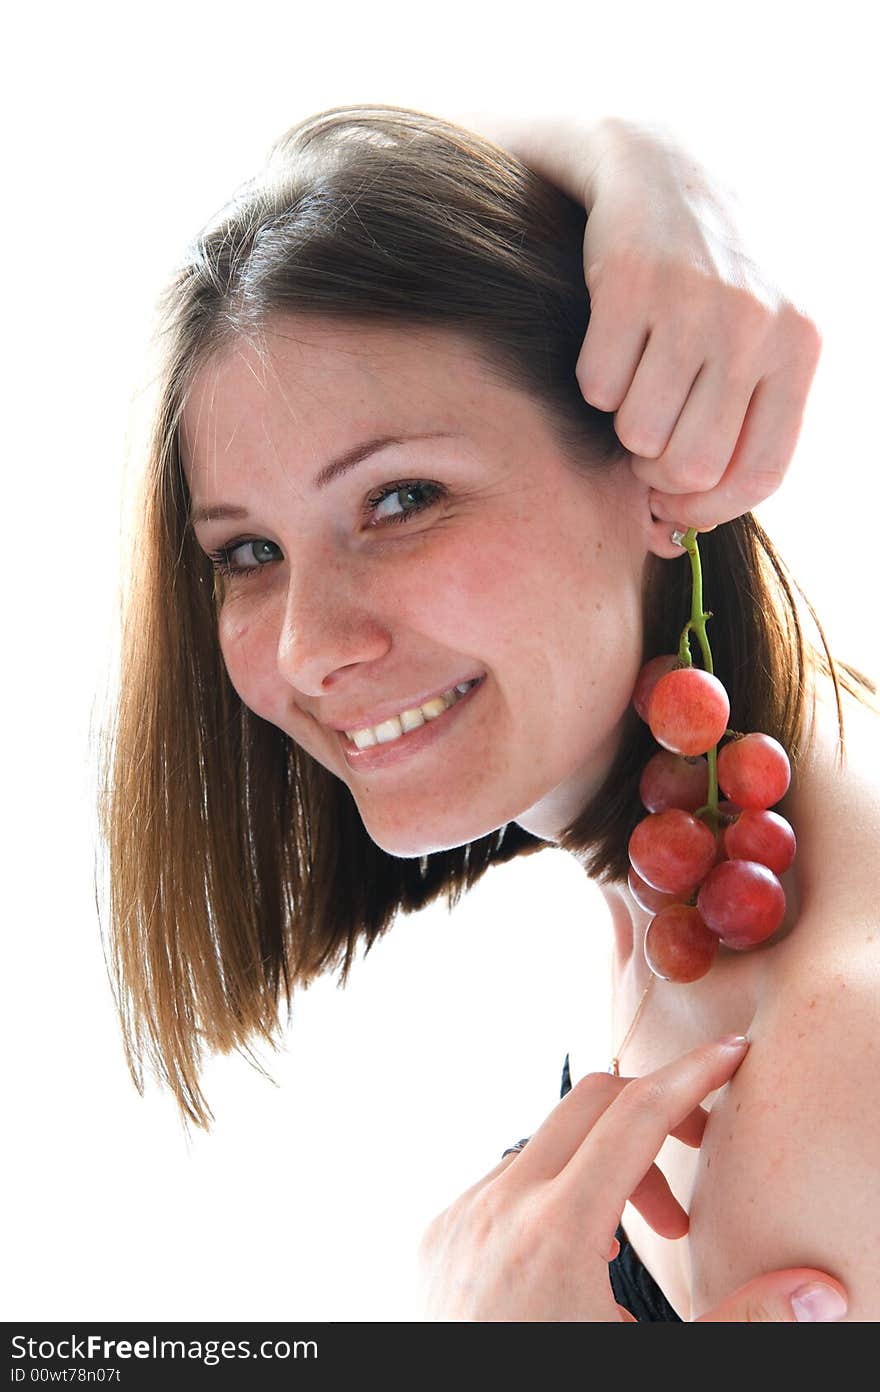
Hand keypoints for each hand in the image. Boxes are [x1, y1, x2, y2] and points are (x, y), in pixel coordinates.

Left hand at [416, 1036, 846, 1320]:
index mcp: (555, 1233)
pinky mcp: (436, 1234)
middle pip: (588, 1103)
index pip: (636, 1114)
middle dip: (654, 1112)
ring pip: (544, 1142)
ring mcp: (460, 1216)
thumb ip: (738, 1322)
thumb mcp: (651, 1367)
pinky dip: (553, 1190)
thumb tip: (814, 1289)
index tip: (731, 1056)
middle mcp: (499, 1208)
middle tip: (699, 1157)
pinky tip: (578, 1252)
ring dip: (602, 1163)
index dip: (692, 1076)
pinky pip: (505, 1180)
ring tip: (642, 1235)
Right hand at [455, 111, 822, 531]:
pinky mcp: (633, 283)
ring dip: (623, 420)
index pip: (759, 474)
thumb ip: (735, 431)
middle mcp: (758, 325)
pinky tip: (614, 338)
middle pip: (692, 466)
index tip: (675, 510)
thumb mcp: (754, 341)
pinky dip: (593, 377)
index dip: (708, 511)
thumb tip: (669, 537)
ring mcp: (696, 302)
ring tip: (638, 375)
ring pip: (639, 434)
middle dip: (656, 470)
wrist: (661, 170)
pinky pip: (597, 387)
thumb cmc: (710, 282)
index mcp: (801, 347)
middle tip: (648, 436)